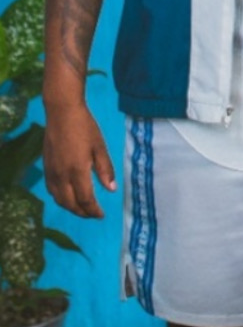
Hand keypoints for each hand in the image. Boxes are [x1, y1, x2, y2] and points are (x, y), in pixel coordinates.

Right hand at [43, 98, 115, 218]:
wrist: (62, 112)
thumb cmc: (85, 127)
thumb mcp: (100, 147)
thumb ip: (105, 169)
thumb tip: (111, 189)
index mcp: (77, 171)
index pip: (85, 200)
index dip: (93, 210)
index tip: (101, 214)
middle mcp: (62, 176)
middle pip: (70, 204)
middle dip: (82, 212)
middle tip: (93, 214)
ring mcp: (52, 173)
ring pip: (59, 199)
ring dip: (71, 207)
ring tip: (83, 208)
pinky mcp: (46, 168)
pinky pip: (52, 191)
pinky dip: (61, 199)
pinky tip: (68, 196)